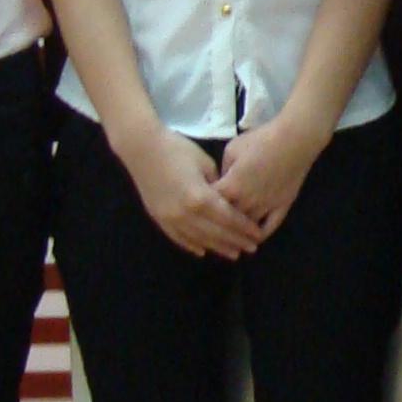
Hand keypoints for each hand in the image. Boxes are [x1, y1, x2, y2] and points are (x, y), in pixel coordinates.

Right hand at [114, 125, 256, 257]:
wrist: (142, 148)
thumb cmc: (177, 149)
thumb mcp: (205, 164)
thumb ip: (218, 186)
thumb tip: (228, 201)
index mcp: (201, 198)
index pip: (229, 219)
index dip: (245, 229)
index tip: (258, 236)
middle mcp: (186, 214)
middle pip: (216, 234)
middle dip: (236, 242)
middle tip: (252, 248)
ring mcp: (170, 219)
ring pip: (199, 240)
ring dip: (217, 248)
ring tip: (233, 254)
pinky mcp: (159, 219)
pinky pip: (178, 238)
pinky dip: (192, 246)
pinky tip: (203, 251)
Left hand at [214, 110, 327, 237]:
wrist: (294, 139)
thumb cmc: (261, 140)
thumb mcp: (232, 149)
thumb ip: (223, 169)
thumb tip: (222, 181)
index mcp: (231, 186)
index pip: (209, 204)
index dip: (202, 207)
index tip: (198, 208)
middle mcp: (247, 201)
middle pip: (227, 220)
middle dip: (217, 224)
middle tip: (210, 226)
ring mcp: (266, 206)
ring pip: (246, 228)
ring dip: (237, 233)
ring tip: (229, 237)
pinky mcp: (282, 207)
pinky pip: (269, 227)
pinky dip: (259, 235)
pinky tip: (253, 238)